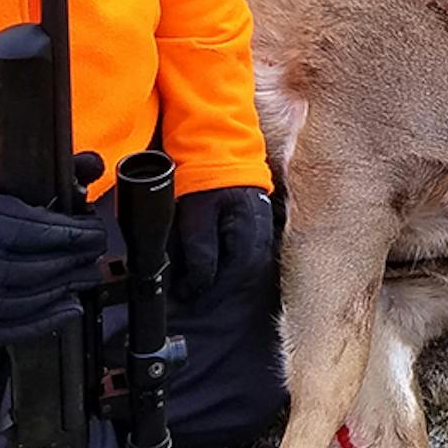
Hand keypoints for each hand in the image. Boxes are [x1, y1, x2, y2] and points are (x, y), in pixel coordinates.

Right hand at [0, 168, 106, 344]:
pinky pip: (16, 329)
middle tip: (95, 254)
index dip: (81, 234)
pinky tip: (69, 309)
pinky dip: (48, 322)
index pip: (51, 234)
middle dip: (80, 260)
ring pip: (36, 299)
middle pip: (48, 268)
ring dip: (68, 288)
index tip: (95, 232)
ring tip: (86, 277)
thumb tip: (95, 164)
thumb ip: (47, 173)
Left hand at [170, 186, 273, 303]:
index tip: (186, 298)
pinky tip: (212, 267)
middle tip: (190, 297)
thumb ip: (199, 250)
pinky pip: (244, 255)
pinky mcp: (255, 226)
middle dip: (215, 290)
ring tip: (197, 285)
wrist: (220, 149)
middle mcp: (261, 234)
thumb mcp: (196, 215)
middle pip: (241, 275)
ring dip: (221, 279)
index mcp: (249, 232)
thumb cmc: (207, 179)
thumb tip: (196, 284)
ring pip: (244, 267)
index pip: (232, 275)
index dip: (207, 291)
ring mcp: (261, 229)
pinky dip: (227, 265)